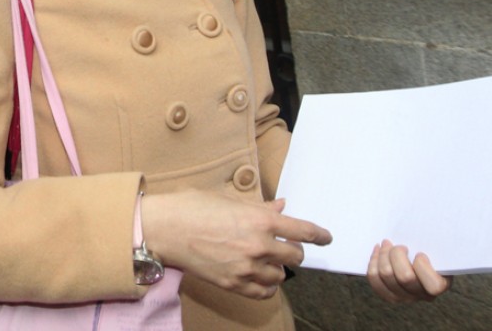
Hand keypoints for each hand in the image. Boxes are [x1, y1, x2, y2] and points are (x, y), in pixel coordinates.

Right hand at [143, 191, 331, 299]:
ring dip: (277, 268)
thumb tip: (281, 207)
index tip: (327, 238)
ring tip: (266, 261)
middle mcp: (258, 245)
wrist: (163, 228)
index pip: (303, 231)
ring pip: (280, 276)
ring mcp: (246, 267)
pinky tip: (260, 277)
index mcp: (259, 220)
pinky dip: (266, 286)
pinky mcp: (233, 284)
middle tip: (284, 247)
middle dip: (293, 251)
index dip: (320, 235)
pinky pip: (263, 292)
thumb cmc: (192, 207)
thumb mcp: (228, 200)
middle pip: (295, 256)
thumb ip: (259, 207)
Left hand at [367, 239, 451, 301]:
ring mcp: (405, 297)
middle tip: (399, 245)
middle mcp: (424, 295)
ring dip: (383, 256)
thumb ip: (433, 241)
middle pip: (405, 277)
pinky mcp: (390, 294)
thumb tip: (429, 229)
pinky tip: (377, 250)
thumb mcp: (435, 243)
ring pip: (386, 276)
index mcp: (440, 284)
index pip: (434, 286)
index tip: (420, 253)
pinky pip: (375, 280)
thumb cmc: (428, 245)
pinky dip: (373, 262)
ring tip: (386, 244)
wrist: (416, 252)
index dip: (423, 266)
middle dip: (397, 254)